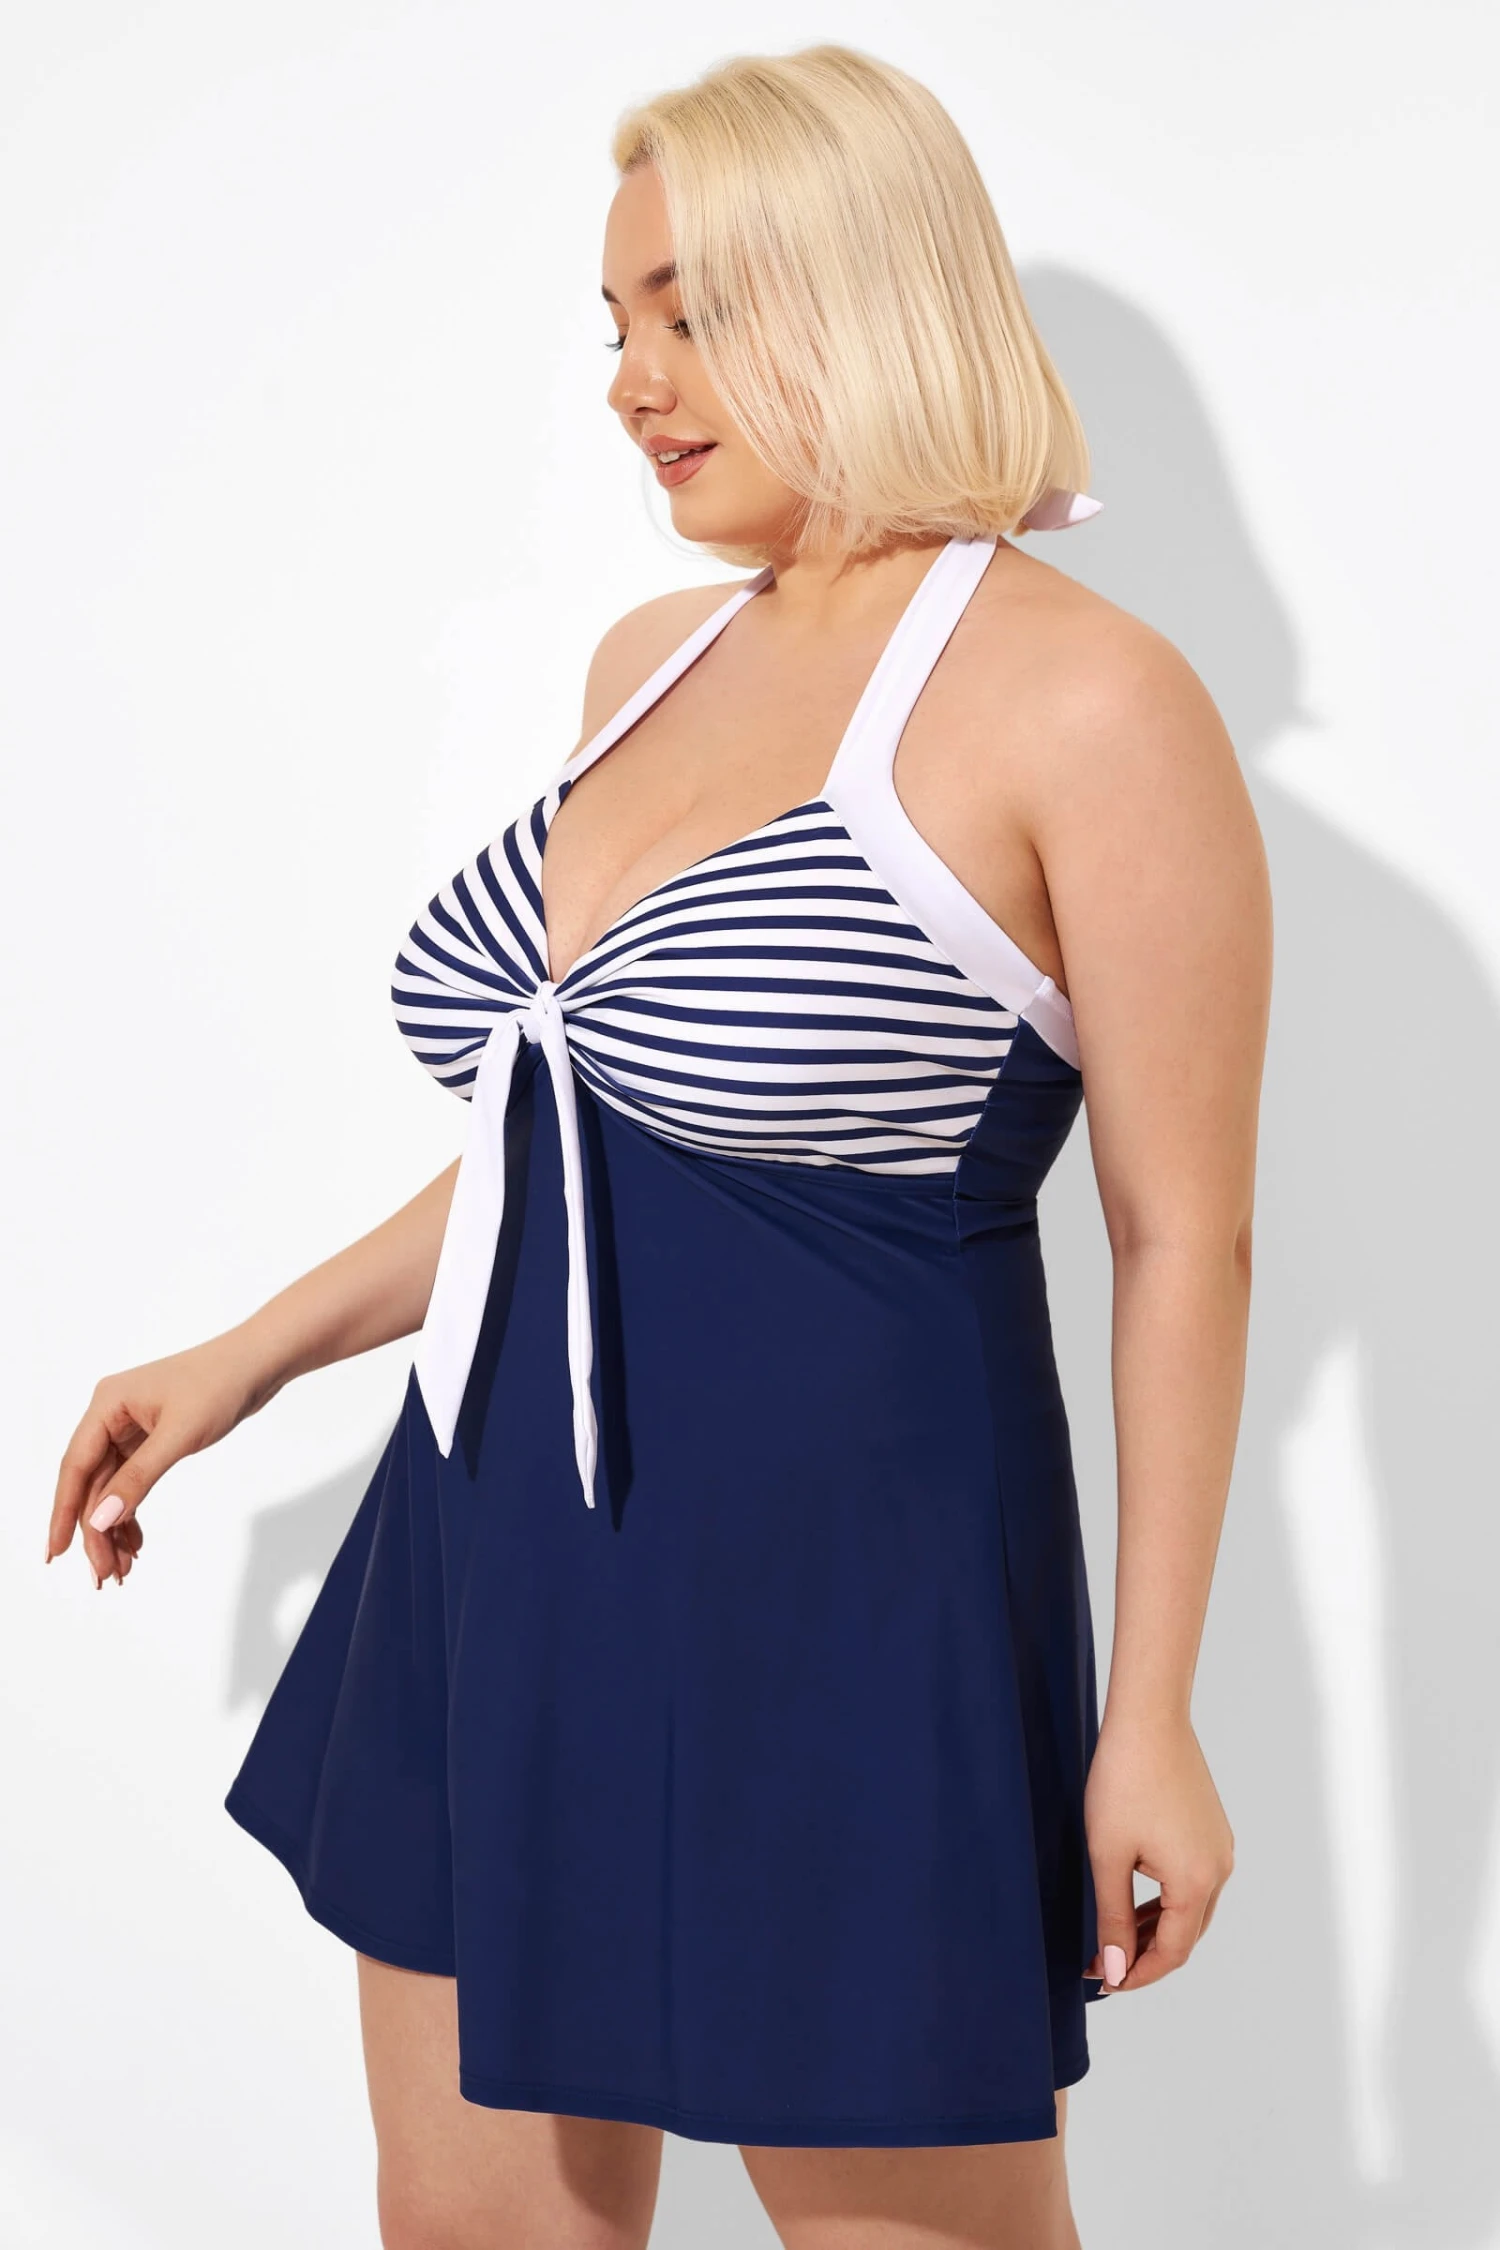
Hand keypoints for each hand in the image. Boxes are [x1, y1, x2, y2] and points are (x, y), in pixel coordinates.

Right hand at [46, 1332, 272, 1587]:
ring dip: (113, 1527)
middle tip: (104, 1575)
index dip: (63, 1513)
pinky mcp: (151, 1438)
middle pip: (92, 1483)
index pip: (75, 1467)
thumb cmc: (220, 1385)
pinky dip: (132, 1511)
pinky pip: (131, 1481)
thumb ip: (138, 1479)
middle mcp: (111, 1415)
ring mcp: (130, 1427)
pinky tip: (135, 1541)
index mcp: (107, 1404)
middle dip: (95, 1530)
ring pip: (111, 1487)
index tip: (55, 1554)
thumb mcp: (179, 1436)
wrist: (258, 1362)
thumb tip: (100, 1520)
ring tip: (121, 1569)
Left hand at [1082, 1709, 1233, 1992]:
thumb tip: (1114, 1970)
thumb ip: (1113, 1919)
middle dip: (1145, 1956)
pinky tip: (1135, 1901)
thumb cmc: (1124, 1780)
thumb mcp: (1108, 1856)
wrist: (1149, 1719)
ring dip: (1155, 1929)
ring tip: (1112, 1937)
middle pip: (1186, 1936)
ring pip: (1191, 1910)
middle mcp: (1218, 1869)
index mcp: (1197, 1882)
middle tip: (1101, 1963)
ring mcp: (1219, 1849)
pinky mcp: (1212, 1831)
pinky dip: (1166, 1901)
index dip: (1137, 1974)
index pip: (1171, 1953)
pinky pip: (1193, 1882)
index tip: (1103, 1982)